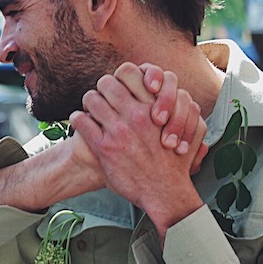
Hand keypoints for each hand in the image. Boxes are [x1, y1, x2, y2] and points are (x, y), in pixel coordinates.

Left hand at [70, 66, 205, 235]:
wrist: (164, 191)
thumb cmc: (175, 161)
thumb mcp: (184, 129)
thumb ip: (177, 108)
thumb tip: (165, 94)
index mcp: (153, 107)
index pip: (128, 72)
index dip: (119, 77)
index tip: (119, 88)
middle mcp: (135, 115)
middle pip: (105, 82)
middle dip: (101, 88)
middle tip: (100, 98)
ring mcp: (119, 130)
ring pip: (90, 99)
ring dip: (88, 104)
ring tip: (89, 111)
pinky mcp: (104, 147)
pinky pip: (81, 121)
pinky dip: (78, 120)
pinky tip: (81, 123)